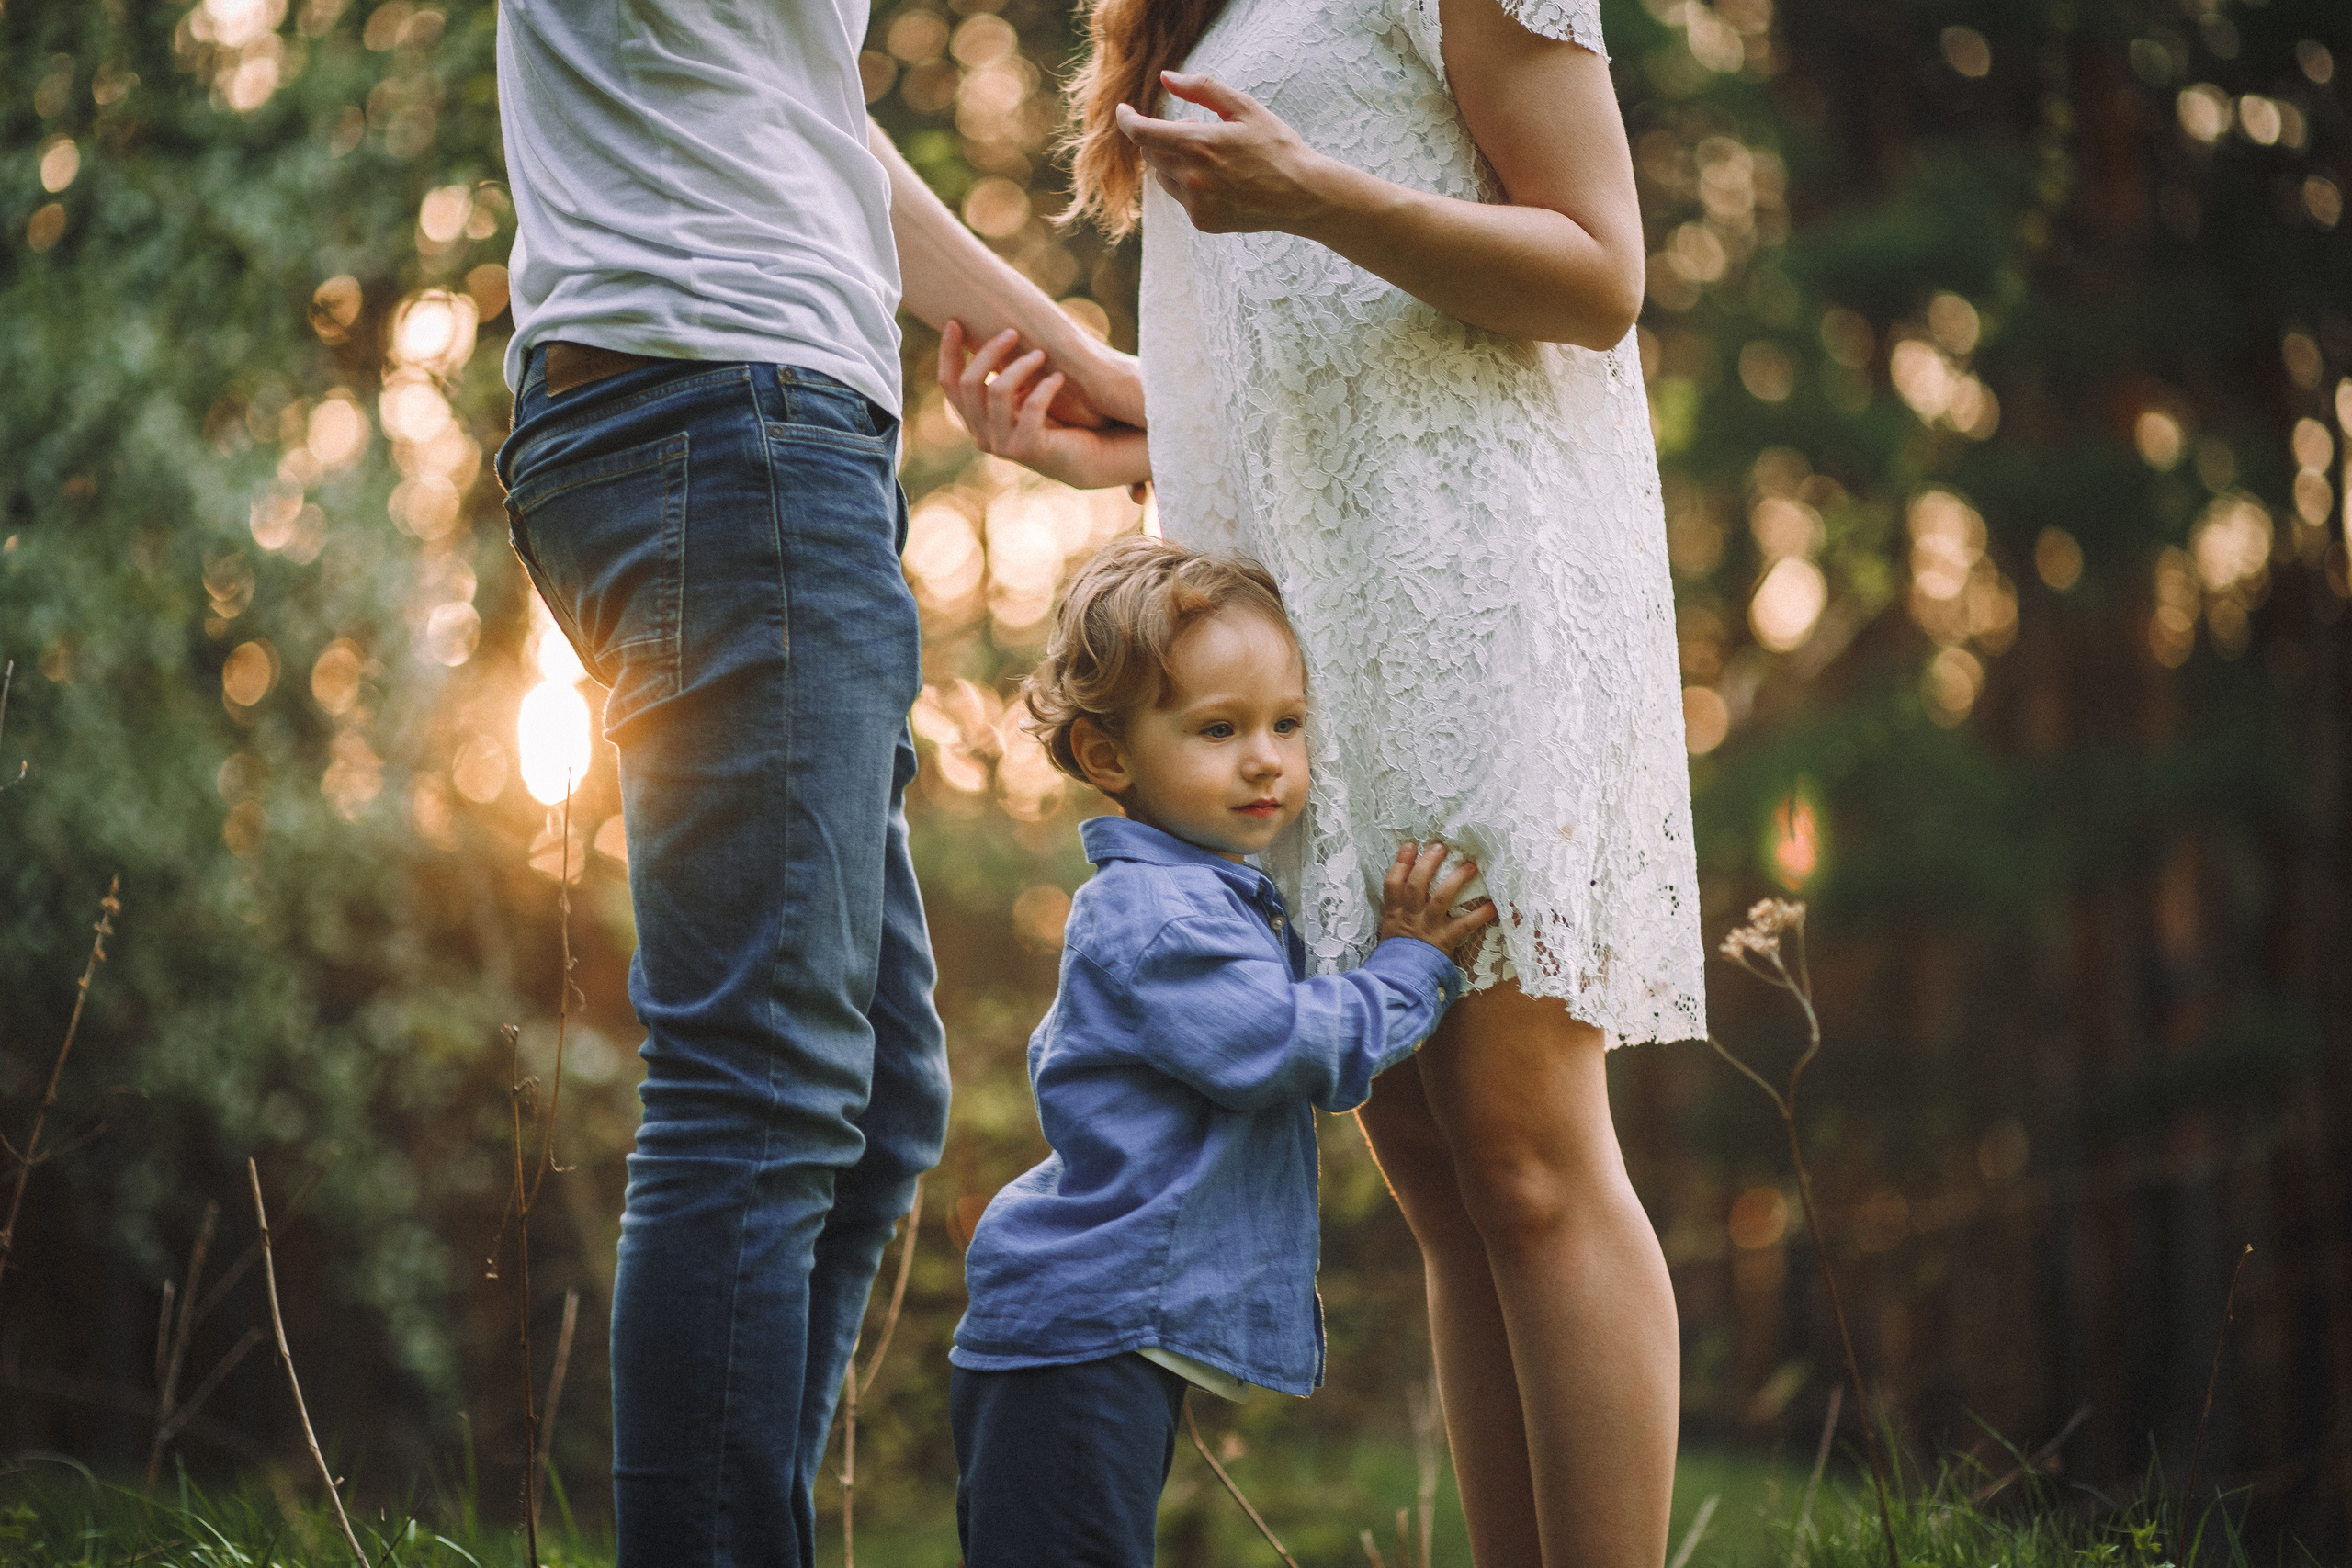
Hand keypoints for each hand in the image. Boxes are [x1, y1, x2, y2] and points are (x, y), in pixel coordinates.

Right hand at [938, 322, 1152, 492]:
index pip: (949, 384)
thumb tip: (992, 329)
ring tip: (1041, 354)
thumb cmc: (1056, 417)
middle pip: (969, 384)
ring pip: (998, 392)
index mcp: (976, 421)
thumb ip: (1001, 373)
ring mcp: (1003, 447)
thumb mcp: (1022, 392)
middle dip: (989, 352)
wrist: (1088, 455)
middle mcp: (983, 437)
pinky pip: (1030, 408)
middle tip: (1012, 332)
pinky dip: (1045, 388)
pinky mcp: (1028, 450)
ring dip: (1020, 366)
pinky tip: (1059, 378)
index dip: (948, 352)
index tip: (955, 322)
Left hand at [1115, 72, 1333, 236]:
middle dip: (1163, 138)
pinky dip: (1191, 186)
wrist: (1302, 195)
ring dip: (1175, 162)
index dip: (1126, 119)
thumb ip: (1202, 90)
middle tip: (1197, 131)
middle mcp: (1191, 178)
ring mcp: (1195, 204)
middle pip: (1151, 154)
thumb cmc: (1276, 146)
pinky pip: (1182, 198)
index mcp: (1198, 145)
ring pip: (1164, 177)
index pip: (1141, 133)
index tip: (1124, 110)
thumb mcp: (1244, 108)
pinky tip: (1223, 182)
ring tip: (1212, 157)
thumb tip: (1166, 77)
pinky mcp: (1203, 221)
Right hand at [1379, 841, 1496, 961]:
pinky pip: (1464, 925)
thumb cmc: (1397, 957)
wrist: (1400, 982)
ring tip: (1470, 865)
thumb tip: (1411, 889)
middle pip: (1416, 884)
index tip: (1411, 845)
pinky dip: (1480, 915)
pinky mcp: (1445, 940)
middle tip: (1440, 846)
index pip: (1393, 883)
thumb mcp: (1390, 931)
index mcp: (1394, 913)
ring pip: (1440, 898)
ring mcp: (1428, 927)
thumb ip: (1399, 912)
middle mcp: (1411, 916)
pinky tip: (1493, 906)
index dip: (1401, 863)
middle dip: (1428, 863)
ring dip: (1456, 880)